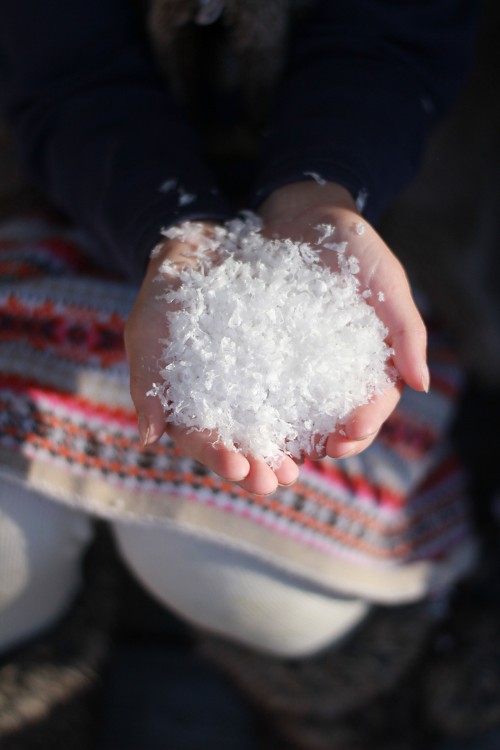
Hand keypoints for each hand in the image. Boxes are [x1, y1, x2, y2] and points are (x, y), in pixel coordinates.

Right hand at [124, 222, 299, 494]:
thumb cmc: (171, 284)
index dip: (217, 456)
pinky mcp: (290, 363)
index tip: (239, 468)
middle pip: (241, 444)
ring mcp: (259, 384)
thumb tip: (149, 438)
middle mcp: (226, 400)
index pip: (199, 438)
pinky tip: (336, 421)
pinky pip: (305, 394)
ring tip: (313, 461)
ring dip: (293, 448)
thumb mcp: (149, 322)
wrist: (212, 242)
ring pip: (275, 427)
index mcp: (189, 400)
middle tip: (278, 480)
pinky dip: (318, 411)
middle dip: (260, 466)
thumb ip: (146, 376)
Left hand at [259, 181, 428, 459]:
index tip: (352, 431)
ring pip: (301, 412)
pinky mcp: (265, 351)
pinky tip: (249, 420)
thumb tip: (422, 383)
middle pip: (339, 418)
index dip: (366, 422)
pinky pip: (263, 385)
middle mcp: (335, 369)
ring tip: (282, 452)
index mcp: (372, 360)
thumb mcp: (386, 280)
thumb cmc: (353, 245)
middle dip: (332, 440)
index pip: (375, 402)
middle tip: (318, 452)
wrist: (302, 214)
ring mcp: (299, 363)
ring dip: (294, 437)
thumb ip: (406, 328)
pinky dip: (260, 406)